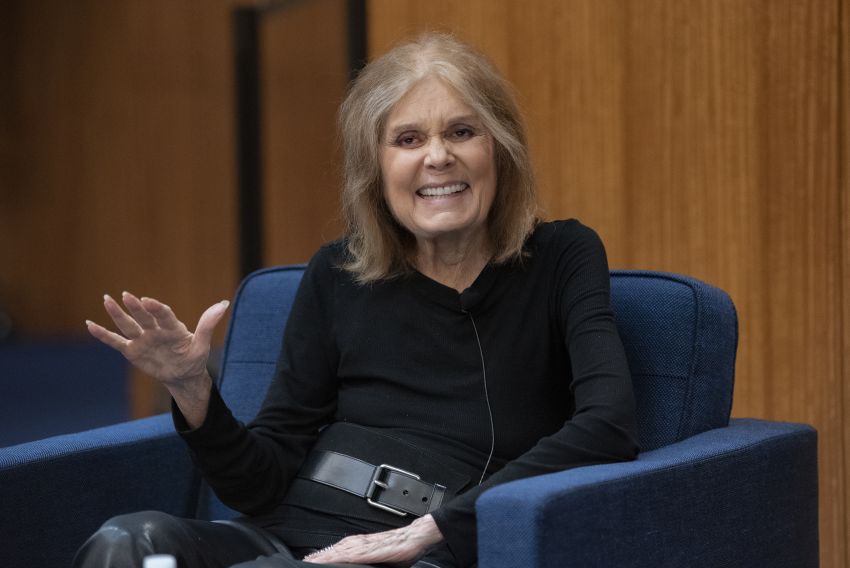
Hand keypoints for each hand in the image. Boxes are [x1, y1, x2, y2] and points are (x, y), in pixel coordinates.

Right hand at [86, 292, 229, 425]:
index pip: (163, 315)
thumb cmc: (194, 359)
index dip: (156, 308)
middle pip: (143, 317)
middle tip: (126, 296)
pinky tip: (90, 324)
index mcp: (173, 328)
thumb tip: (223, 304)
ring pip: (128, 325)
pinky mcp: (132, 350)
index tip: (148, 301)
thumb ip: (208, 325)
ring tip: (106, 299)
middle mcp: (155, 330)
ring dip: (117, 314)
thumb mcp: (202, 345)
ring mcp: (142, 339)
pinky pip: (115, 341)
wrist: (183, 376)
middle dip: (135, 307)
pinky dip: (103, 334)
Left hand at [304, 514, 442, 565]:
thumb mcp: (383, 557)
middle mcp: (361, 543)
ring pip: (338, 551)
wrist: (416, 537)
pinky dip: (337, 556)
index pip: (339, 550)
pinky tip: (329, 559)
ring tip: (310, 561)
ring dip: (323, 556)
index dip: (325, 555)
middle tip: (304, 561)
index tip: (312, 560)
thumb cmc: (403, 548)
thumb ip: (370, 561)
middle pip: (335, 549)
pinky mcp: (371, 550)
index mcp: (363, 544)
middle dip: (319, 556)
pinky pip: (350, 554)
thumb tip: (365, 566)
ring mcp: (365, 545)